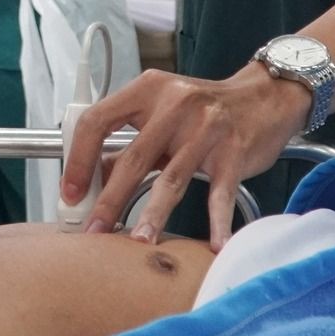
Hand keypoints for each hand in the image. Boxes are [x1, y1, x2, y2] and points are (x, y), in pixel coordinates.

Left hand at [61, 66, 308, 250]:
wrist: (263, 97)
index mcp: (148, 90)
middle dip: (109, 200)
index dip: (80, 160)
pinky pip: (219, 193)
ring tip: (138, 242)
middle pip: (133, 157)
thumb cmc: (203, 109)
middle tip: (94, 230)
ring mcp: (206, 127)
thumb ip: (129, 143)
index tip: (71, 193)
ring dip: (152, 215)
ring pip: (171, 178)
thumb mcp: (161, 114)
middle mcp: (175, 104)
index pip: (99, 121)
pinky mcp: (233, 152)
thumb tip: (92, 180)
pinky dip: (216, 222)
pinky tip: (213, 245)